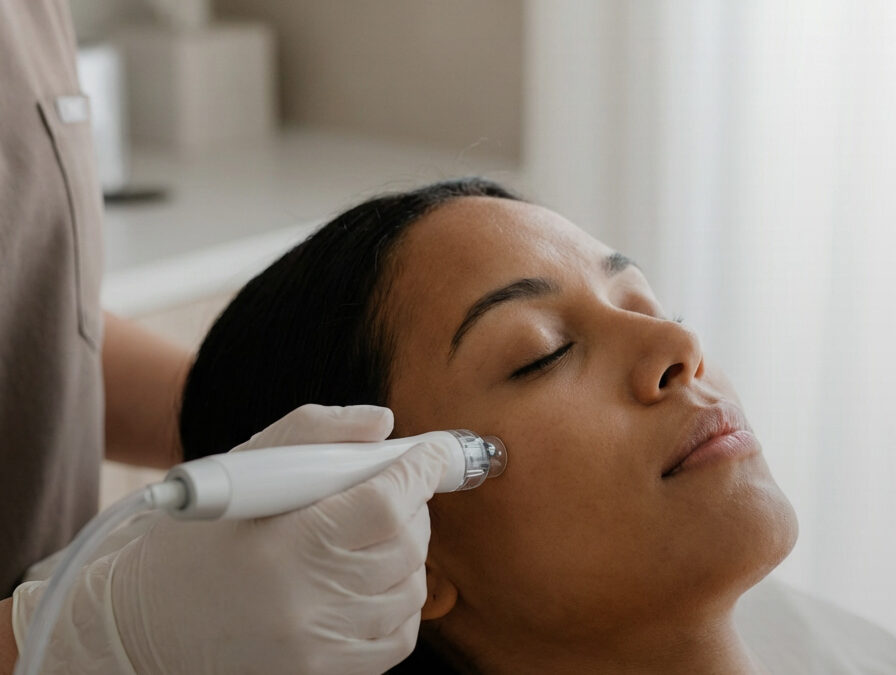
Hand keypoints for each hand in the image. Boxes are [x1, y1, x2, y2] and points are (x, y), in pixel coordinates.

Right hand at [13, 404, 447, 673]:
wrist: (139, 633)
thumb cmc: (187, 544)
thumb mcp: (238, 472)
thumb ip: (313, 434)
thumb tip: (383, 424)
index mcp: (282, 548)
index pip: (385, 502)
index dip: (420, 469)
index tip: (434, 450)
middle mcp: (306, 607)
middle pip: (406, 545)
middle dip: (413, 506)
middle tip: (393, 488)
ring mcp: (319, 652)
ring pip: (410, 589)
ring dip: (407, 552)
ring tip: (372, 533)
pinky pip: (397, 636)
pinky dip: (398, 600)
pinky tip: (367, 579)